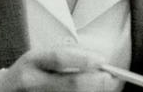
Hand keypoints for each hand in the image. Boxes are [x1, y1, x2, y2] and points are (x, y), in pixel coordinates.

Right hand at [0, 47, 117, 91]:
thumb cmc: (31, 71)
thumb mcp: (43, 55)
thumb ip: (69, 55)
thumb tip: (100, 62)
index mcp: (33, 61)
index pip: (59, 58)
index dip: (83, 59)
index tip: (102, 60)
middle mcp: (32, 83)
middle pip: (72, 84)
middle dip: (98, 81)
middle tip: (111, 77)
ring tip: (103, 86)